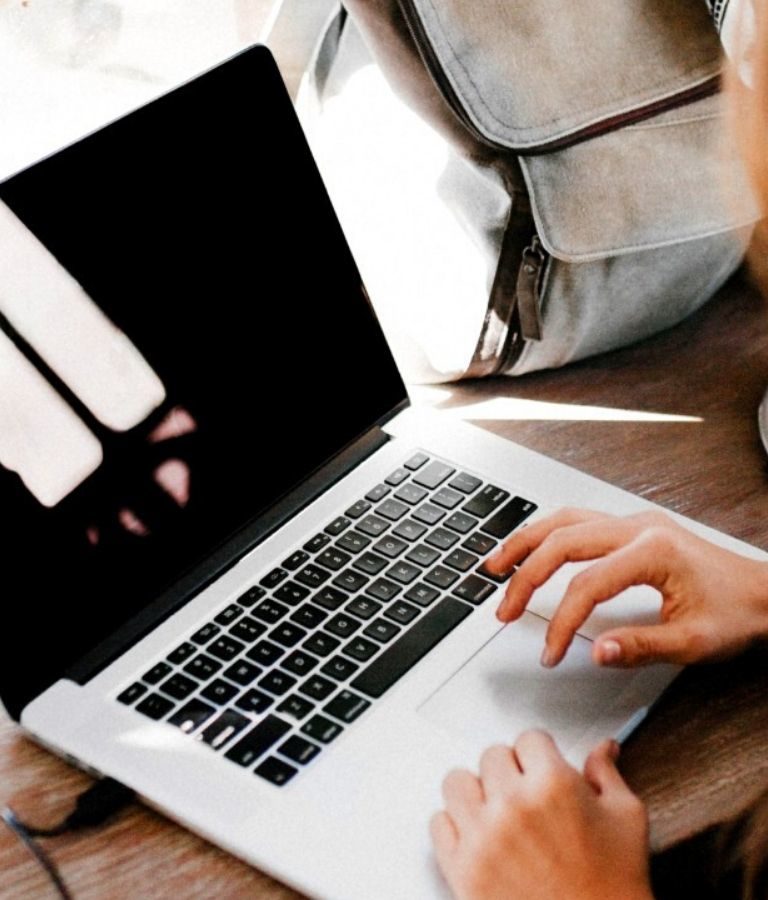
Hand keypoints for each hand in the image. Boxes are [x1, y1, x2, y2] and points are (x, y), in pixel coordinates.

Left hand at [430, 731, 651, 899]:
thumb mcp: (626, 819)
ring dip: (476, 793)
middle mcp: (513, 804)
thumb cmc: (615, 885)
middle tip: (526, 796)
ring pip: (457, 782)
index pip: (529, 738)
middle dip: (510, 772)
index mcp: (554, 784)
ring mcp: (483, 836)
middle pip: (491, 756)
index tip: (542, 769)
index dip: (540, 755)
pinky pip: (438, 823)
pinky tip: (479, 839)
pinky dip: (454, 827)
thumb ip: (606, 774)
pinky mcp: (462, 869)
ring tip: (496, 812)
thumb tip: (602, 747)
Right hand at [485, 508, 767, 667]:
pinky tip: (530, 547)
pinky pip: (577, 520)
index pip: (587, 584)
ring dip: (525, 542)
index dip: (561, 622)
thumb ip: (641, 647)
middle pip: (562, 541)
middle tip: (504, 609)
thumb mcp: (694, 642)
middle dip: (525, 577)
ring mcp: (633, 522)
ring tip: (496, 566)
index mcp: (653, 551)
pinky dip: (546, 534)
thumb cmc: (736, 612)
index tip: (550, 652)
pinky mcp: (631, 527)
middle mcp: (638, 527)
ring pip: (564, 520)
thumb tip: (596, 652)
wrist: (764, 592)